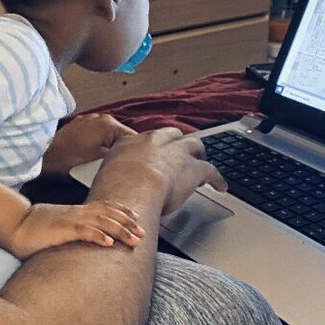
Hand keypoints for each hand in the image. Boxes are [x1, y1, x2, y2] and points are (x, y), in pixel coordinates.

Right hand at [6, 202, 144, 258]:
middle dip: (128, 224)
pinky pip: (83, 231)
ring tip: (134, 239)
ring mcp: (70, 220)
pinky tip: (109, 243)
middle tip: (143, 233)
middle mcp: (77, 213)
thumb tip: (83, 234)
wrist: (14, 225)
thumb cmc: (34, 228)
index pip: (104, 207)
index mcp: (76, 211)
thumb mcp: (59, 225)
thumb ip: (73, 228)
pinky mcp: (62, 230)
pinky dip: (98, 235)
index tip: (137, 217)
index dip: (122, 211)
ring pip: (102, 222)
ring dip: (120, 230)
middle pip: (109, 214)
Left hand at [40, 113, 136, 177]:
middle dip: (122, 150)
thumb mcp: (100, 162)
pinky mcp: (80, 126)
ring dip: (110, 147)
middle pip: (121, 136)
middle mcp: (100, 118)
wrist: (42, 159)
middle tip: (121, 167)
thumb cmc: (69, 162)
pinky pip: (97, 135)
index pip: (133, 139)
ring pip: (109, 136)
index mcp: (108, 124)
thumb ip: (119, 157)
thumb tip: (132, 158)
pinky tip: (94, 156)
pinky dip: (98, 144)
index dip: (136, 154)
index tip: (135, 167)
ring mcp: (89, 120)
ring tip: (107, 163)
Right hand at [93, 127, 224, 215]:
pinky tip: (220, 186)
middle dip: (177, 143)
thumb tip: (108, 190)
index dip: (152, 147)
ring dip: (197, 153)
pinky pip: (210, 170)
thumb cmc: (114, 187)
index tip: (153, 153)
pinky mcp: (194, 167)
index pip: (145, 139)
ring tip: (201, 162)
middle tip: (179, 152)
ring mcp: (176, 151)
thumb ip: (110, 177)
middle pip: (172, 135)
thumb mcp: (104, 175)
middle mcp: (155, 141)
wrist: (132, 187)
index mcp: (131, 142)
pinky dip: (217, 179)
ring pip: (193, 145)